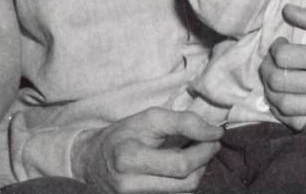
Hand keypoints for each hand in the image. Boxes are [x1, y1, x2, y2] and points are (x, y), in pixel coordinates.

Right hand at [70, 108, 221, 193]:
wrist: (90, 161)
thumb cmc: (121, 136)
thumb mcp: (147, 119)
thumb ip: (181, 122)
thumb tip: (214, 133)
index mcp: (130, 158)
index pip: (180, 164)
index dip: (204, 150)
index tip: (215, 135)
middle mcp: (131, 185)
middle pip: (186, 183)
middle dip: (204, 162)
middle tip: (209, 144)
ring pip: (184, 192)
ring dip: (197, 172)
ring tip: (195, 154)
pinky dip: (185, 182)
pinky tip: (183, 168)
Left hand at [259, 4, 305, 128]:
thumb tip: (288, 10)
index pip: (284, 57)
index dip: (275, 48)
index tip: (283, 43)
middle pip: (278, 82)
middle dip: (267, 68)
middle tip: (275, 61)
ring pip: (285, 107)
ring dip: (273, 92)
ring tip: (281, 79)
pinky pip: (302, 125)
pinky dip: (287, 113)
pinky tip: (293, 99)